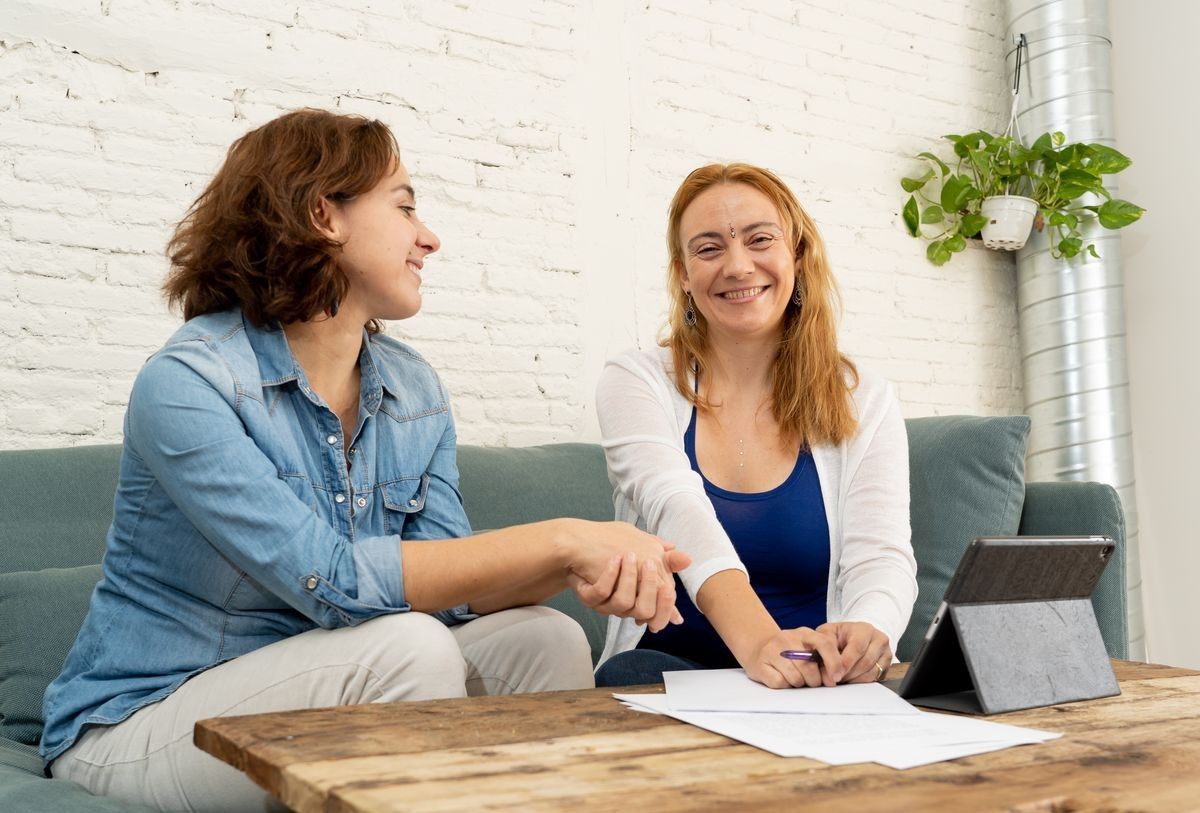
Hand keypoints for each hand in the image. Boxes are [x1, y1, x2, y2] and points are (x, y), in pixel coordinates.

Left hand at [561, 521, 690, 632]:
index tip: (669, 584)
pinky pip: (600, 593)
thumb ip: (665, 558)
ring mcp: (605, 603)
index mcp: (640, 599)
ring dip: (626, 579)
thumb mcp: (645, 550)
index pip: (659, 607)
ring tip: (627, 556)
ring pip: (621, 603)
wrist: (580, 548)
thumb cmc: (614, 550)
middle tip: (649, 562)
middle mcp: (624, 605)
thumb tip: (688, 559)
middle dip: (648, 587)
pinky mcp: (589, 596)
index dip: (666, 601)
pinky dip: (608, 576)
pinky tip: (613, 560)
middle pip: (643, 610)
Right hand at [742, 626, 842, 688]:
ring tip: (795, 677)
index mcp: (804, 633)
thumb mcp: (807, 646)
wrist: (759, 647)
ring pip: (795, 679)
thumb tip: (835, 677)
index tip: (837, 677)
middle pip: (809, 667)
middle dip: (814, 680)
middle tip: (811, 680)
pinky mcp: (761, 665)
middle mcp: (787, 639)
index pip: (824, 643)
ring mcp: (772, 651)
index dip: (834, 662)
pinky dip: (785, 685)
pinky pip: (780, 683)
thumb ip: (823, 657)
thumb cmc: (790, 651)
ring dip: (799, 684)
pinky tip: (782, 677)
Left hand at [816, 621, 891, 683]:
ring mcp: (885, 652)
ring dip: (854, 679)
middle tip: (834, 679)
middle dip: (848, 674)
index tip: (834, 675)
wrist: (855, 635)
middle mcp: (879, 639)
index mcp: (864, 629)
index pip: (857, 648)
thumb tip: (825, 671)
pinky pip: (875, 678)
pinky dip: (861, 681)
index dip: (845, 663)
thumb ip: (825, 647)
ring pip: (871, 673)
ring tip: (841, 677)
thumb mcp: (828, 633)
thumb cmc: (840, 635)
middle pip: (865, 662)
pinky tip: (851, 678)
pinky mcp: (887, 665)